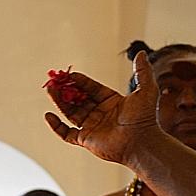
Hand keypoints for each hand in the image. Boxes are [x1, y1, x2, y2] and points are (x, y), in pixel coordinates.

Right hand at [42, 52, 166, 168]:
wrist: (142, 142)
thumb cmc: (145, 118)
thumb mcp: (147, 89)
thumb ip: (142, 71)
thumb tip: (140, 53)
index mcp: (112, 101)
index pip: (91, 88)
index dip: (81, 81)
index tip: (70, 75)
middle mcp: (100, 113)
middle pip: (78, 99)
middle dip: (66, 89)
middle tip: (55, 80)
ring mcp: (92, 127)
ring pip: (70, 112)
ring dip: (59, 101)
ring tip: (50, 90)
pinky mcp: (86, 140)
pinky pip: (66, 133)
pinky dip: (56, 126)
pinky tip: (48, 115)